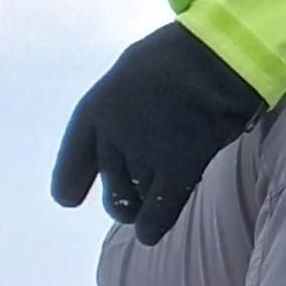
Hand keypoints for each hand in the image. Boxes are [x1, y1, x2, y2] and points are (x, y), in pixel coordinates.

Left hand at [50, 23, 265, 241]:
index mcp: (94, 112)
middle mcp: (111, 139)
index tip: (72, 197)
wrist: (214, 56)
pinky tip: (153, 229)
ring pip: (133, 206)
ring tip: (157, 198)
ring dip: (144, 206)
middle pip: (110, 192)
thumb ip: (119, 109)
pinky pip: (156, 216)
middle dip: (124, 197)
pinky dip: (152, 227)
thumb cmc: (177, 56)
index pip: (70, 167)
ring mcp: (144, 158)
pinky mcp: (177, 172)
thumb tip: (125, 133)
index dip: (71, 186)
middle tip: (140, 191)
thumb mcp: (128, 75)